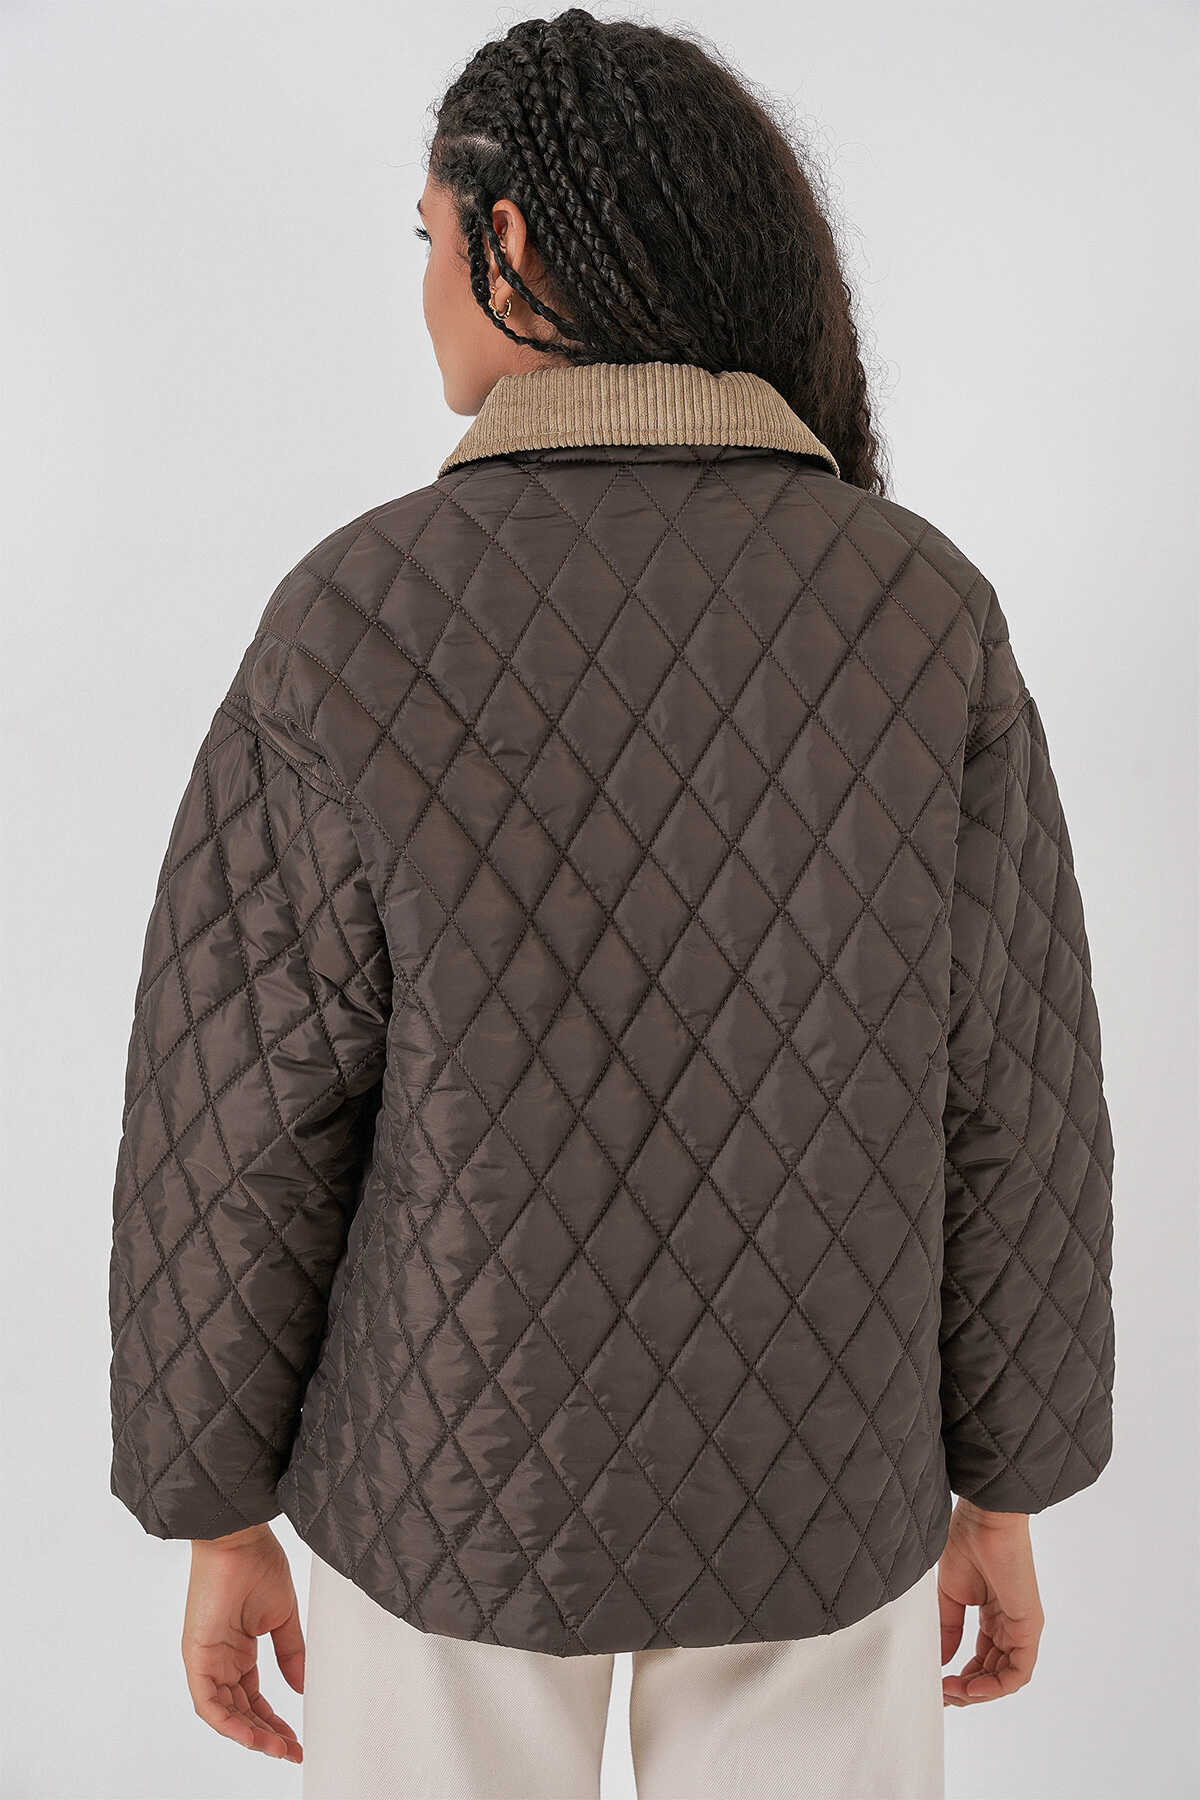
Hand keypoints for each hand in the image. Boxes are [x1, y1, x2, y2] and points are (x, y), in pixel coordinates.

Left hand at [181, 1523, 303, 1761]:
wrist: (239, 1538)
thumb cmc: (257, 1564)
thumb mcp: (282, 1617)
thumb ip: (290, 1653)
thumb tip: (300, 1687)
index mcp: (238, 1650)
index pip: (254, 1697)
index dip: (274, 1721)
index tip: (295, 1739)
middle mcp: (219, 1660)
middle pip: (240, 1711)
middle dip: (266, 1735)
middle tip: (290, 1751)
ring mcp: (206, 1660)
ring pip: (223, 1714)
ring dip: (249, 1735)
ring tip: (276, 1748)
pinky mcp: (196, 1657)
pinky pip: (207, 1703)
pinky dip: (228, 1724)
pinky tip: (251, 1736)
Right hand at [938, 1498, 1043, 1705]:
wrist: (983, 1519)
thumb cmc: (966, 1542)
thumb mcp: (950, 1595)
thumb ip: (948, 1630)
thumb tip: (939, 1661)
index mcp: (992, 1615)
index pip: (981, 1660)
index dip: (960, 1677)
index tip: (936, 1684)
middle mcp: (1009, 1626)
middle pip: (992, 1674)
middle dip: (967, 1689)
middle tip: (941, 1693)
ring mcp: (1021, 1628)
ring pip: (1005, 1678)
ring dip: (978, 1692)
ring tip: (952, 1692)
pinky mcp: (1029, 1627)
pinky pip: (1018, 1671)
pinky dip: (996, 1686)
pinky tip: (972, 1688)